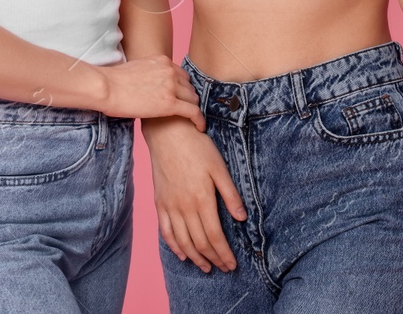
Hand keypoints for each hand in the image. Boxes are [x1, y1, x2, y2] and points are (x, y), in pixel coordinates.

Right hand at [98, 56, 205, 129]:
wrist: (106, 88)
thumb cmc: (113, 82)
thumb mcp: (136, 69)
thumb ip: (149, 74)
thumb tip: (148, 85)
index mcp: (163, 61)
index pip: (182, 75)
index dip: (183, 88)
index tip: (182, 98)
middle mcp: (170, 71)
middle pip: (189, 87)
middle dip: (189, 99)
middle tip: (187, 111)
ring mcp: (171, 86)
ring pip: (193, 99)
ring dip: (194, 109)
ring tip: (194, 121)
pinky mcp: (170, 103)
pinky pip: (193, 112)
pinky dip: (199, 120)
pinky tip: (201, 127)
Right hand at [145, 116, 248, 271]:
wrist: (167, 134)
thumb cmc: (197, 147)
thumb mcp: (219, 167)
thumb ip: (230, 194)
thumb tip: (242, 218)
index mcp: (202, 199)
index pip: (214, 236)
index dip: (223, 254)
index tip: (231, 264)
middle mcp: (184, 207)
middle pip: (199, 243)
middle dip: (213, 259)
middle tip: (223, 268)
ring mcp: (170, 207)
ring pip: (182, 242)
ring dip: (195, 258)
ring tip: (206, 267)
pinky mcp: (160, 204)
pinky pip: (165, 232)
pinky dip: (174, 247)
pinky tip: (182, 254)